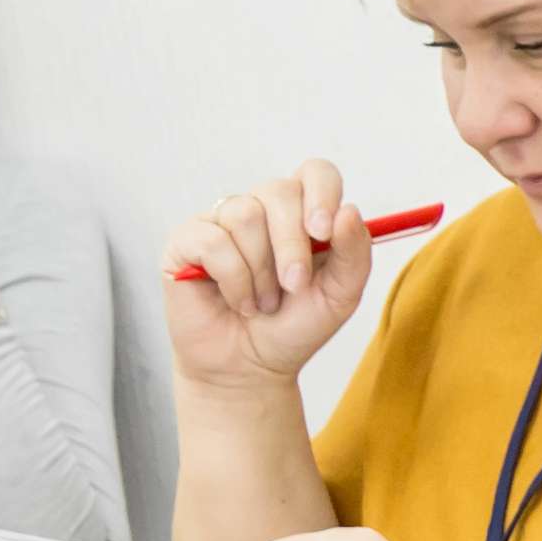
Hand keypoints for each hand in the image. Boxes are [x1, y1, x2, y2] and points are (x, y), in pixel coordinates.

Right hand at [160, 159, 376, 392]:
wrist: (250, 367)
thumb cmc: (294, 327)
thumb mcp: (339, 296)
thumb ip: (354, 254)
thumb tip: (349, 210)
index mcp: (302, 213)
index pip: (315, 173)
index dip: (321, 193)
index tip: (323, 231)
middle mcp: (261, 208)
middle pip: (279, 191)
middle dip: (292, 245)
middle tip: (294, 286)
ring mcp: (221, 220)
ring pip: (245, 216)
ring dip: (261, 272)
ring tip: (263, 303)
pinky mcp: (187, 240)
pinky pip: (213, 241)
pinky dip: (233, 280)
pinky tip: (237, 301)